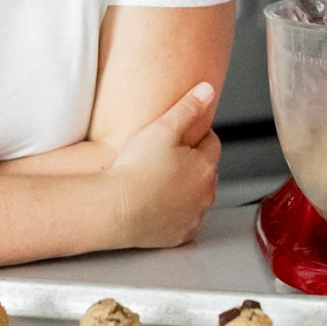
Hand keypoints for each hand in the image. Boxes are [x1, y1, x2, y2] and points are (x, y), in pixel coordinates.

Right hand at [104, 82, 220, 247]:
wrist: (116, 209)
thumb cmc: (136, 168)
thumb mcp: (162, 128)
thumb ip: (188, 108)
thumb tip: (208, 90)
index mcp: (206, 166)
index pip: (210, 142)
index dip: (194, 135)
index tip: (176, 136)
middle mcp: (206, 193)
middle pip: (205, 170)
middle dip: (191, 162)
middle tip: (164, 157)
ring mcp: (193, 216)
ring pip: (196, 196)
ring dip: (185, 188)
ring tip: (158, 180)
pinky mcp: (179, 235)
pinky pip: (183, 220)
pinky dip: (175, 213)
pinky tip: (157, 204)